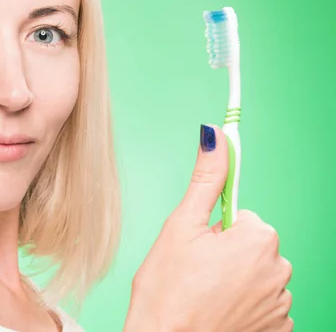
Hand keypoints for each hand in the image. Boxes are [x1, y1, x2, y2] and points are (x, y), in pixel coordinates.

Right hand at [124, 124, 292, 331]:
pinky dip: (244, 306)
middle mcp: (279, 271)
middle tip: (196, 273)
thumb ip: (205, 179)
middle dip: (226, 254)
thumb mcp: (181, 226)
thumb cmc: (168, 290)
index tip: (197, 251)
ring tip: (204, 296)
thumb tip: (215, 136)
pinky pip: (263, 304)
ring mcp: (281, 305)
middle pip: (249, 245)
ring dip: (234, 281)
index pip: (238, 217)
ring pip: (255, 274)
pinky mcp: (278, 330)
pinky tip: (219, 314)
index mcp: (258, 239)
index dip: (212, 232)